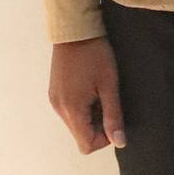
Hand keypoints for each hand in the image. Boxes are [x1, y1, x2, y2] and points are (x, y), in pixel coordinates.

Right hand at [49, 36, 127, 154]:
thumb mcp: (109, 86)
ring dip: (90, 116)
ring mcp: (54, 100)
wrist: (75, 29)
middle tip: (108, 101)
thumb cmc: (95, 54)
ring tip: (99, 92)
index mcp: (72, 109)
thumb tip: (119, 142)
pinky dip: (81, 107)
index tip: (113, 118)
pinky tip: (90, 87)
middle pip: (80, 135)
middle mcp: (59, 108)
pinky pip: (69, 110)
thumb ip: (113, 116)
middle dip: (97, 126)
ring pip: (75, 123)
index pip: (86, 145)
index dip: (104, 138)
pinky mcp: (54, 91)